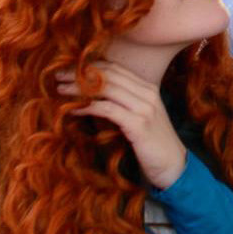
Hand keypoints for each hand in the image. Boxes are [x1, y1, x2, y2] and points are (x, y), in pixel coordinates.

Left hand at [60, 61, 187, 188]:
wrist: (173, 166)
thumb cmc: (151, 145)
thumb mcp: (138, 118)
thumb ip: (121, 105)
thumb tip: (90, 99)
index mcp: (148, 88)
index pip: (115, 68)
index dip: (90, 67)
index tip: (68, 71)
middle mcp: (147, 93)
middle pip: (109, 74)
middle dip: (80, 74)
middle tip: (58, 77)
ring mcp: (145, 107)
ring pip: (106, 88)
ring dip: (80, 88)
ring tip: (61, 90)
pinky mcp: (139, 124)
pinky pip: (107, 109)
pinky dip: (87, 107)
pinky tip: (73, 110)